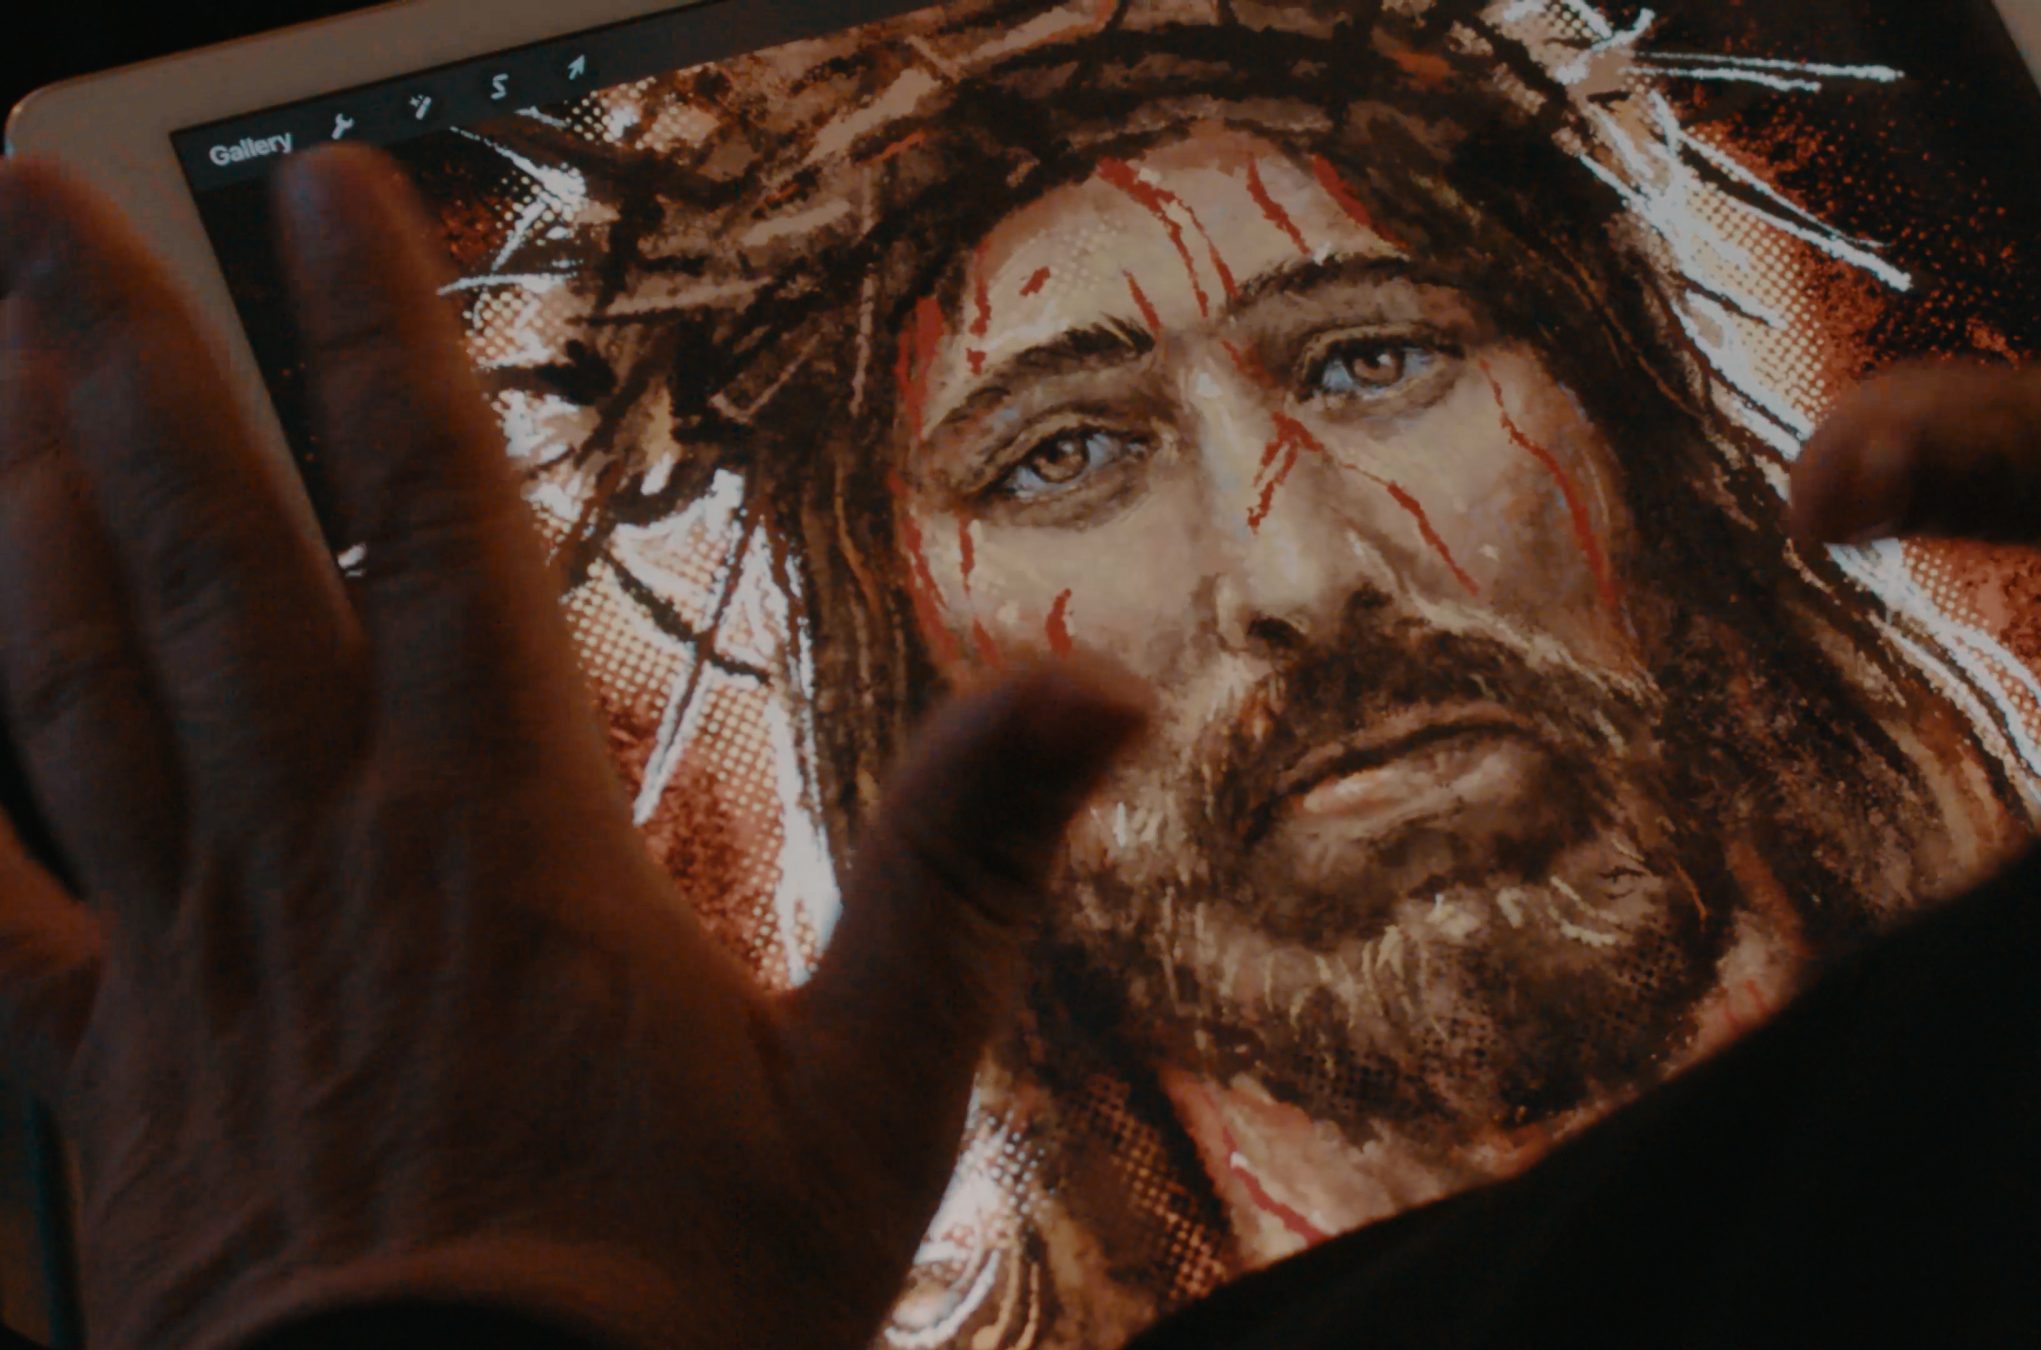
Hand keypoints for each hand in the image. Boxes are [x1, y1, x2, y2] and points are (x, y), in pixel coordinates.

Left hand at [0, 146, 1145, 1348]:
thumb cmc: (668, 1306)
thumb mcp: (875, 1087)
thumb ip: (961, 865)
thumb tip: (1081, 689)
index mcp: (506, 820)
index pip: (425, 512)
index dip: (376, 334)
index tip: (325, 193)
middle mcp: (329, 841)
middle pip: (196, 543)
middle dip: (113, 354)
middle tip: (33, 200)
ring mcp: (202, 948)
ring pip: (79, 680)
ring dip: (24, 509)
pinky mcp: (122, 1072)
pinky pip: (2, 926)